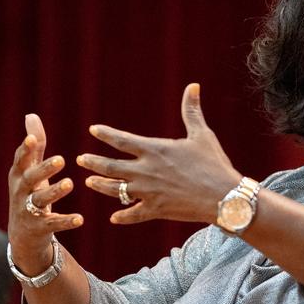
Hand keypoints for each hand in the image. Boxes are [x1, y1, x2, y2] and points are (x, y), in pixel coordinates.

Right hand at [7, 112, 82, 274]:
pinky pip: (53, 223)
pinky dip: (66, 220)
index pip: (20, 160)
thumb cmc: (29, 194)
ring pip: (40, 200)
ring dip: (54, 191)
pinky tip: (80, 218)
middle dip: (43, 169)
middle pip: (29, 179)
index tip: (33, 138)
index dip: (25, 149)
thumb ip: (35, 147)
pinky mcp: (40, 228)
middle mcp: (20, 192)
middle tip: (61, 159)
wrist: (23, 235)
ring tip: (70, 183)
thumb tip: (31, 115)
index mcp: (18, 176)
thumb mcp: (29, 171)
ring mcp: (28, 211)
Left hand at [77, 84, 240, 225]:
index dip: (105, 134)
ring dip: (100, 186)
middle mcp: (145, 171)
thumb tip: (193, 86)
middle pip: (110, 166)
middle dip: (93, 163)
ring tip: (89, 183)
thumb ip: (191, 111)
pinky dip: (123, 216)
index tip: (93, 130)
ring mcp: (148, 192)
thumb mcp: (202, 134)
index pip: (121, 140)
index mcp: (154, 150)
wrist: (224, 196)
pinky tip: (113, 218)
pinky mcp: (155, 210)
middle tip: (80, 160)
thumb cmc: (214, 163)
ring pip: (115, 190)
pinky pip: (133, 214)